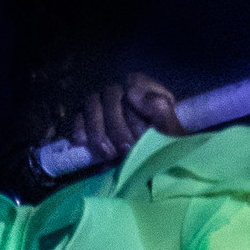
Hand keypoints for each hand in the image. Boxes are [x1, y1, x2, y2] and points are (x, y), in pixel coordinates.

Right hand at [45, 72, 182, 165]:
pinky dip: (79, 129)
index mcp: (145, 90)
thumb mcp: (171, 134)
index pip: (133, 82)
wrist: (152, 167)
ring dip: (98, 130)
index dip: (136, 103)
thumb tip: (132, 93)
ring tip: (109, 154)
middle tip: (126, 148)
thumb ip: (162, 112)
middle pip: (111, 95)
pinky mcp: (87, 118)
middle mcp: (122, 93)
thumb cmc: (165, 147)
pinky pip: (78, 117)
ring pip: (92, 103)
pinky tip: (83, 144)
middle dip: (118, 126)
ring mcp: (102, 104)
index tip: (142, 129)